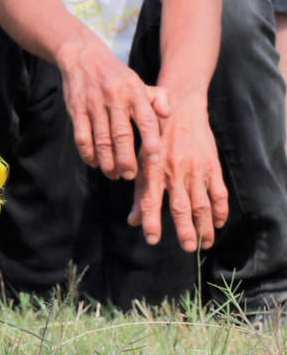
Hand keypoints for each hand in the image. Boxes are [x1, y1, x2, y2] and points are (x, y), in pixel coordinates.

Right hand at [57, 36, 165, 179]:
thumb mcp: (140, 83)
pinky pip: (82, 136)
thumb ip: (158, 98)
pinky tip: (94, 162)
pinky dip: (87, 153)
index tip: (154, 160)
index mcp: (135, 92)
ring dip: (107, 161)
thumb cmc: (117, 76)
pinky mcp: (76, 108)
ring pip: (101, 139)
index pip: (147, 120)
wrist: (82, 56)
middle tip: (130, 176)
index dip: (151, 141)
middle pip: (121, 135)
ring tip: (113, 174)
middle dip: (126, 159)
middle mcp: (115, 98)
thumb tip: (168, 114)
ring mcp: (93, 104)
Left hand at [130, 91, 228, 250]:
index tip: (151, 238)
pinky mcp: (211, 165)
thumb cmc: (153, 134)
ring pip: (202, 203)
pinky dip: (221, 209)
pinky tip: (219, 223)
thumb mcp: (140, 157)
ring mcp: (195, 169)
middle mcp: (174, 171)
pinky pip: (219, 192)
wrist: (180, 106)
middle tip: (187, 248)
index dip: (150, 220)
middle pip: (181, 206)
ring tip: (204, 244)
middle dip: (184, 230)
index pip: (150, 200)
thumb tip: (133, 220)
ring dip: (204, 226)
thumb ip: (139, 190)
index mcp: (152, 168)